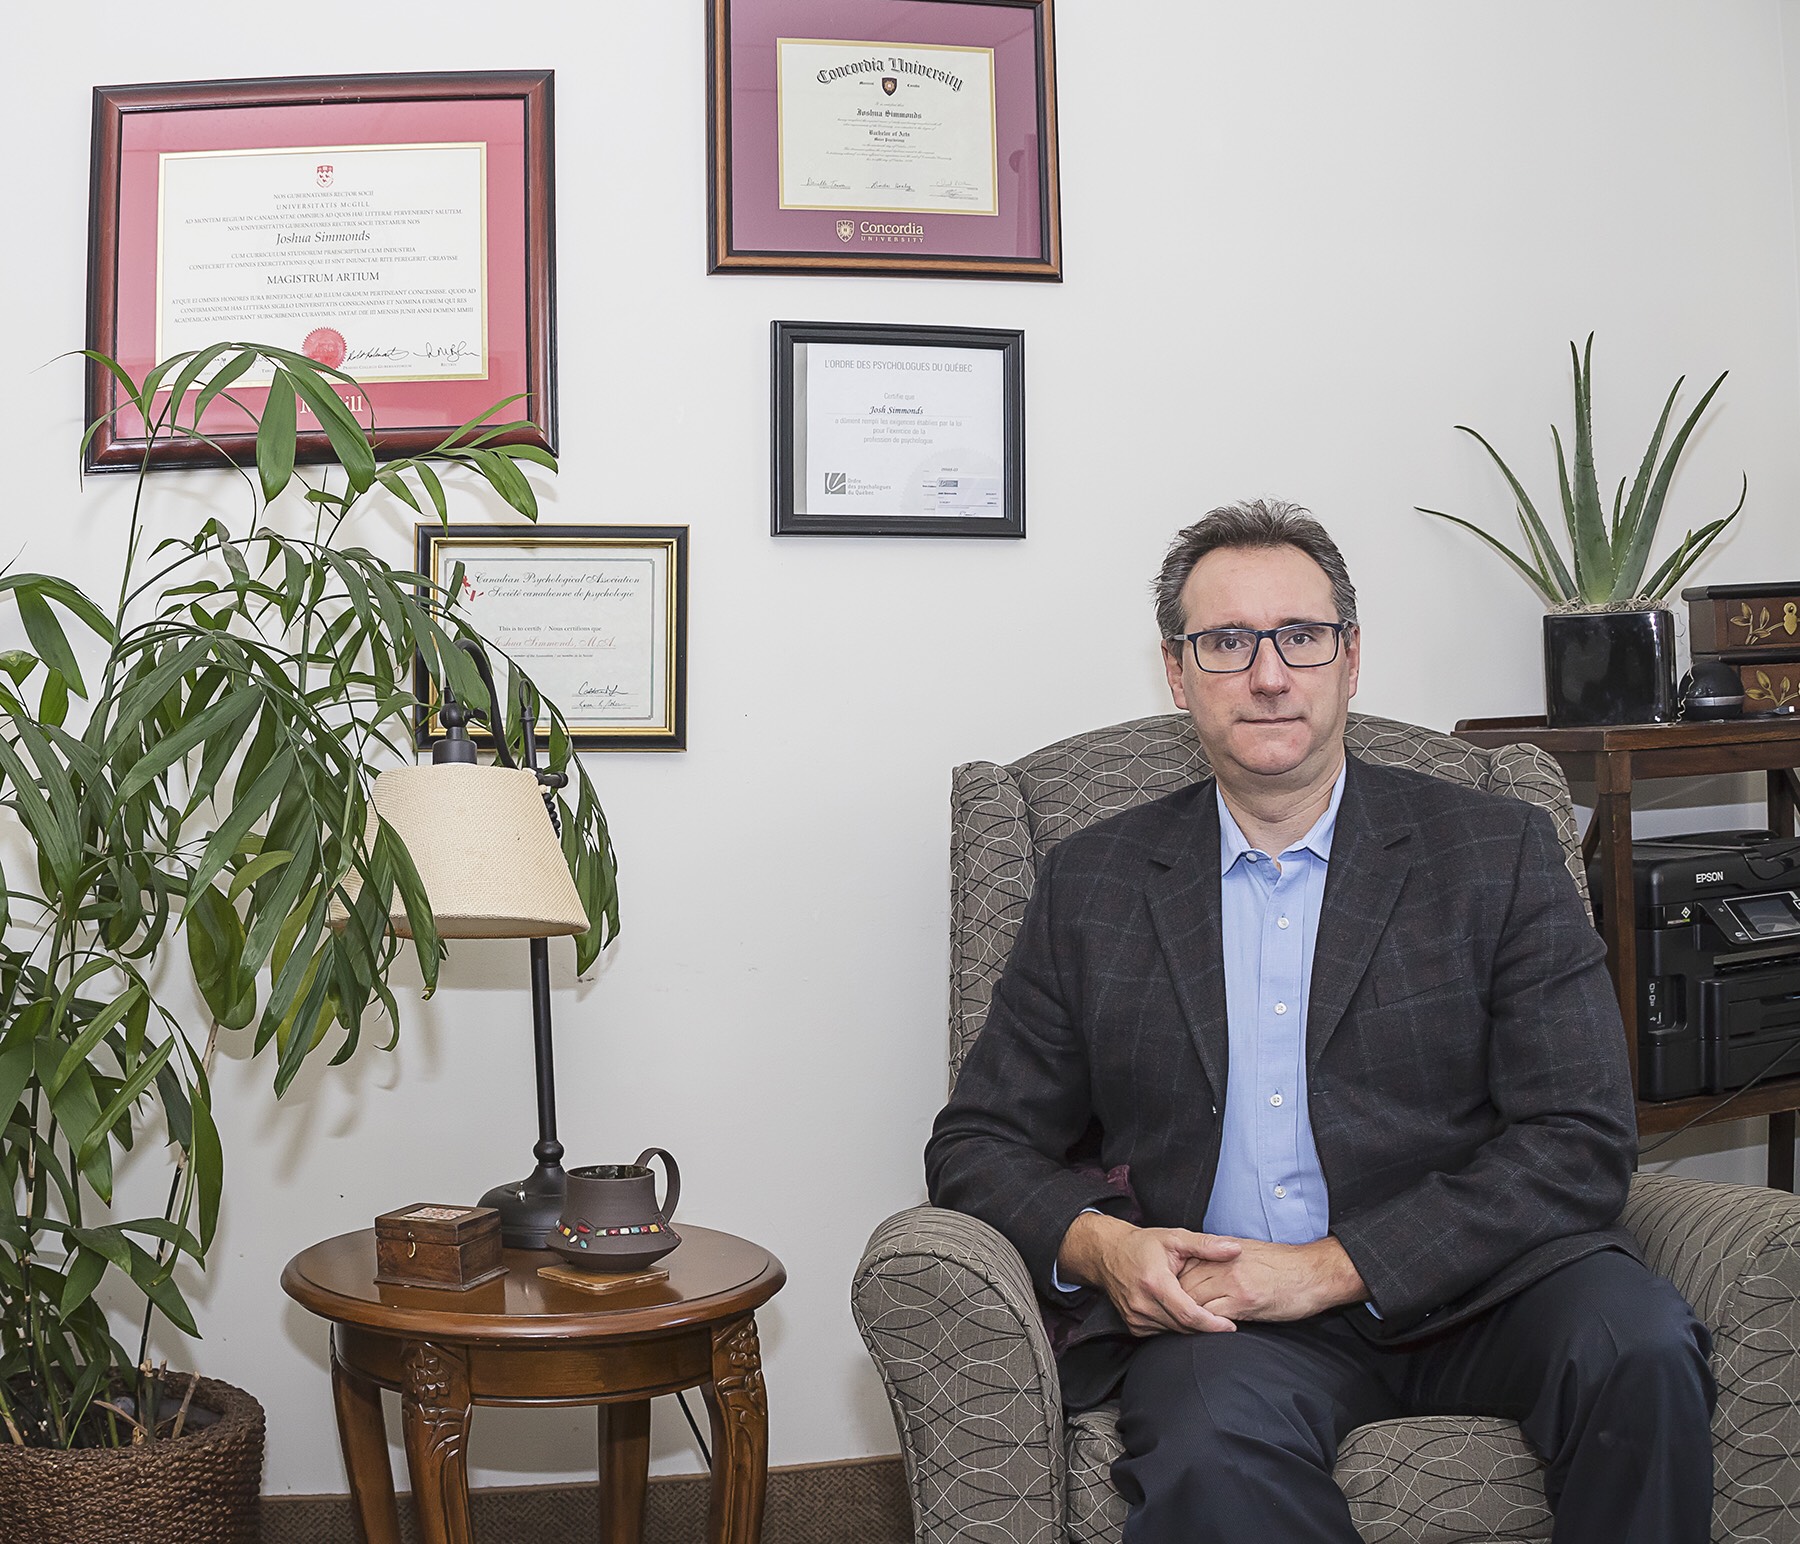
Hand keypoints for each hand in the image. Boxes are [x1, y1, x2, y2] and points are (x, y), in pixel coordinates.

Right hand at [1056, 1212, 1243, 1335]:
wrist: (1108, 1253)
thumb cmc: (1142, 1245)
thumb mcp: (1175, 1237)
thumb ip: (1206, 1245)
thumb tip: (1234, 1249)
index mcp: (1155, 1282)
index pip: (1189, 1315)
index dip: (1212, 1324)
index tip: (1230, 1325)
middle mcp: (1142, 1303)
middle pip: (1183, 1327)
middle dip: (1205, 1326)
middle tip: (1223, 1319)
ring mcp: (1135, 1317)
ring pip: (1173, 1332)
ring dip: (1191, 1327)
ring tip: (1204, 1314)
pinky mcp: (1133, 1325)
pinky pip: (1162, 1333)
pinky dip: (1175, 1327)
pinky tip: (1181, 1313)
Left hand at [1177, 1236, 1366, 1323]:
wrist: (1314, 1271)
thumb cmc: (1286, 1266)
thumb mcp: (1250, 1255)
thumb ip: (1225, 1263)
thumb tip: (1206, 1275)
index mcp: (1223, 1253)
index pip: (1186, 1267)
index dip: (1173, 1284)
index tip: (1165, 1297)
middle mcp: (1223, 1265)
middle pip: (1184, 1284)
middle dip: (1172, 1302)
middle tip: (1163, 1318)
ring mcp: (1232, 1282)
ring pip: (1194, 1300)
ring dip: (1184, 1316)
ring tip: (1177, 1328)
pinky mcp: (1244, 1301)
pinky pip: (1213, 1315)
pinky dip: (1204, 1325)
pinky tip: (1200, 1333)